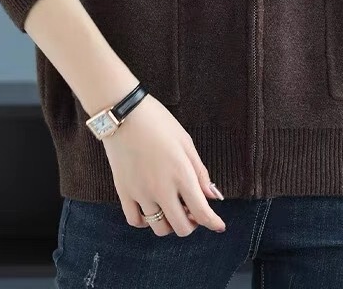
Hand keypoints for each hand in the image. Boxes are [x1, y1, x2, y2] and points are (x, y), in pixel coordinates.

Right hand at [101, 93, 226, 236]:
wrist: (124, 113)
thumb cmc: (158, 122)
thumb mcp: (186, 141)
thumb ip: (200, 172)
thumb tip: (212, 196)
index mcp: (181, 174)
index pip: (201, 212)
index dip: (213, 223)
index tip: (219, 225)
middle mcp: (161, 189)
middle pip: (181, 227)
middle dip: (193, 224)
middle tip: (193, 211)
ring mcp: (140, 192)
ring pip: (159, 228)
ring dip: (171, 224)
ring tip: (172, 208)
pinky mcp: (123, 192)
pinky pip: (135, 221)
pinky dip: (146, 222)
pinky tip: (152, 209)